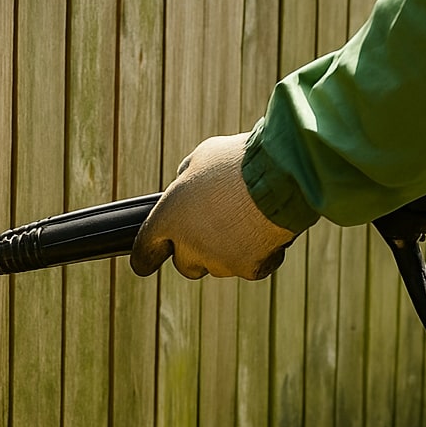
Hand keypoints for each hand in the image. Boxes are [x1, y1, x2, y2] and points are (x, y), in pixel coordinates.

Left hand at [130, 132, 297, 280]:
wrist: (281, 174)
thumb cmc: (238, 160)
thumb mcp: (202, 157)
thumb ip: (186, 178)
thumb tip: (185, 185)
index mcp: (169, 217)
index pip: (145, 250)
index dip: (145, 257)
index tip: (146, 262)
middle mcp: (190, 245)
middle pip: (185, 265)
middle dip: (195, 253)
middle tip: (213, 231)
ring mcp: (220, 260)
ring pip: (219, 266)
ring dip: (228, 251)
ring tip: (246, 221)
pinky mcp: (250, 269)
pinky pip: (250, 267)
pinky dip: (258, 254)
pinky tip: (266, 230)